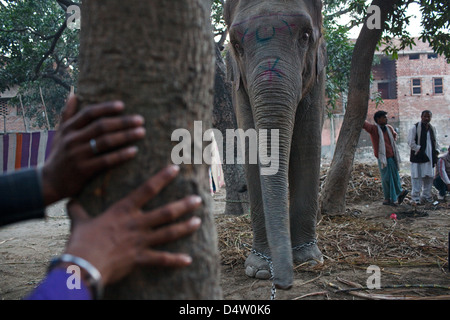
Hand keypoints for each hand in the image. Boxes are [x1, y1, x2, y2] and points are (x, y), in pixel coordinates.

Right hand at [42, 95, 145, 204]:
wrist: (49, 183)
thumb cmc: (60, 155)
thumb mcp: (60, 134)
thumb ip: (67, 115)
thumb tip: (74, 94)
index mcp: (68, 129)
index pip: (89, 113)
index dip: (106, 108)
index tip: (123, 105)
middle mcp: (72, 139)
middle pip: (101, 126)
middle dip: (123, 122)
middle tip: (140, 120)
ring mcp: (78, 155)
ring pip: (106, 142)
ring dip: (126, 136)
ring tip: (142, 132)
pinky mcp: (83, 170)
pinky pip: (106, 160)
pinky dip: (121, 155)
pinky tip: (134, 151)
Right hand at [64, 165, 201, 285]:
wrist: (82, 264)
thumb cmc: (81, 241)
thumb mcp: (79, 222)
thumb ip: (78, 210)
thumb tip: (70, 201)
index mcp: (123, 210)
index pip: (147, 189)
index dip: (162, 178)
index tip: (176, 169)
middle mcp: (137, 223)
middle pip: (166, 212)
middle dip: (184, 204)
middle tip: (199, 199)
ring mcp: (141, 241)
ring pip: (169, 232)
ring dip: (185, 227)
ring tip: (198, 221)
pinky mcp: (140, 258)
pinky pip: (162, 259)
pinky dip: (175, 260)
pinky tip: (188, 260)